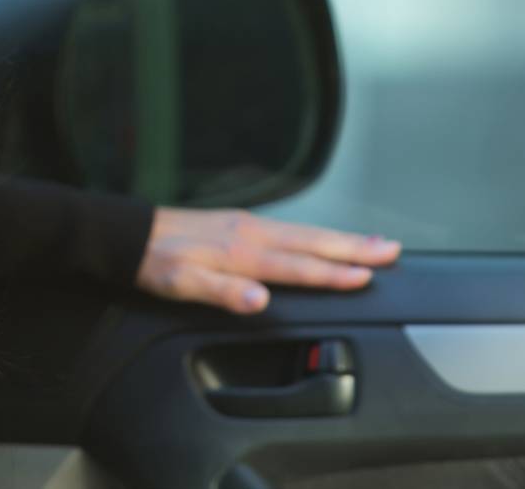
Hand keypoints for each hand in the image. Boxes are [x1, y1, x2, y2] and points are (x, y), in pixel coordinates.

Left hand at [134, 207, 400, 313]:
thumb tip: (260, 300)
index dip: (333, 273)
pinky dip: (317, 235)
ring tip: (374, 242)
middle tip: (392, 250)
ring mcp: (249, 225)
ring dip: (343, 239)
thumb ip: (223, 291)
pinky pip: (292, 229)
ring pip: (307, 234)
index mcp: (242, 252)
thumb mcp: (181, 284)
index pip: (298, 266)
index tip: (366, 275)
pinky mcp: (242, 224)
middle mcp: (252, 233)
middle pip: (313, 243)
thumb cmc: (156, 262)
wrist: (132, 234)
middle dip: (355, 247)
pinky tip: (324, 240)